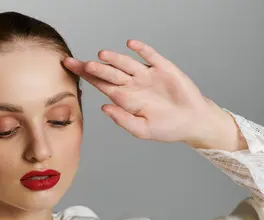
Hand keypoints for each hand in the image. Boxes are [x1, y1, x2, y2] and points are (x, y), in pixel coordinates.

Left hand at [63, 40, 244, 150]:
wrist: (192, 121)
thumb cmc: (166, 128)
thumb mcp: (142, 130)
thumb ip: (123, 120)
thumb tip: (105, 108)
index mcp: (124, 98)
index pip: (101, 85)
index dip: (86, 77)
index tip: (70, 70)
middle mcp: (132, 84)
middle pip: (109, 73)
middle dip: (94, 68)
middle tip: (79, 63)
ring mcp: (147, 75)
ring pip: (126, 64)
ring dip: (114, 58)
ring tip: (102, 55)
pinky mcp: (163, 68)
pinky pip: (150, 56)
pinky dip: (142, 50)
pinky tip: (131, 44)